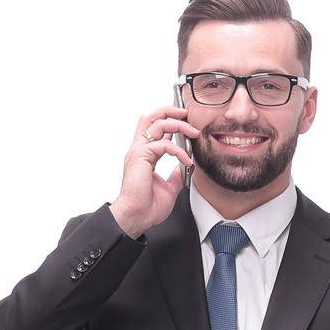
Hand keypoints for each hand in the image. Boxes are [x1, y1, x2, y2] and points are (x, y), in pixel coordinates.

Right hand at [109, 103, 200, 236]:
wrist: (136, 218)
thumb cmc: (146, 207)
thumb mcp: (169, 188)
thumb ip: (176, 175)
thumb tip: (185, 169)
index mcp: (143, 154)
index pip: (155, 127)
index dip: (171, 121)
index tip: (186, 123)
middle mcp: (139, 149)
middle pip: (152, 117)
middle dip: (171, 111)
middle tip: (187, 114)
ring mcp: (138, 151)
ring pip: (158, 123)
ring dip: (178, 125)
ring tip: (193, 132)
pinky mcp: (141, 156)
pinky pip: (165, 145)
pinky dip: (179, 151)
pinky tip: (187, 161)